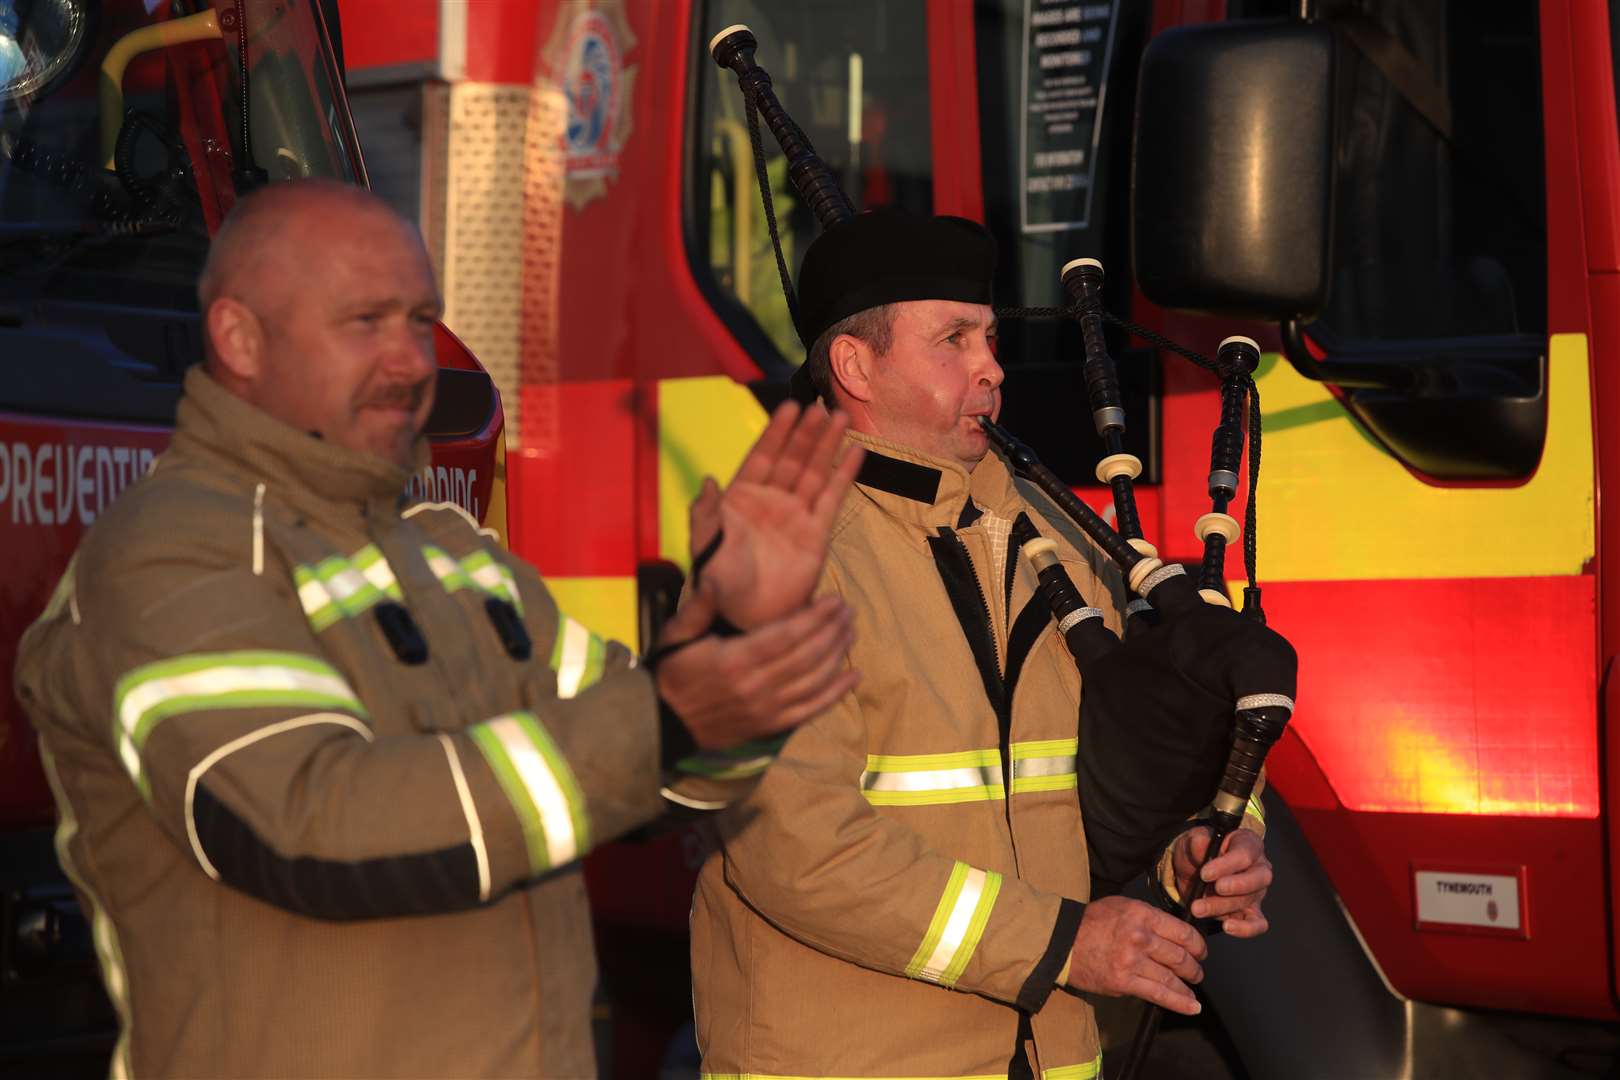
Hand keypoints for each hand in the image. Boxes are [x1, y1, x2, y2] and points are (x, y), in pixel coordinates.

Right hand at [653, 585, 857, 749]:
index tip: (835, 600)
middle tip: (849, 611)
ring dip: (838, 656)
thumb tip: (715, 580)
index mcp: (734, 660)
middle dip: (832, 631)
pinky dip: (836, 693)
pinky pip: (811, 710)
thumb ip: (698, 608)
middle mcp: (755, 686)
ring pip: (814, 681)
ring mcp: (766, 709)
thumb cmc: (672, 672)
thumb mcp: (675, 636)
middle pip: (807, 656)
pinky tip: (853, 676)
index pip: (787, 636)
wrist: (664, 722)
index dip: (816, 618)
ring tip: (851, 633)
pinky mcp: (770, 726)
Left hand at [689, 401, 863, 629]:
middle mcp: (771, 502)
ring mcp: (795, 517)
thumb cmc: (719, 581)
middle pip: (792, 459)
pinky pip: (832, 499)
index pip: (762, 456)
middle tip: (821, 406)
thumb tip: (708, 480)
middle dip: (806, 433)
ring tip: (840, 418)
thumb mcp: (703, 544)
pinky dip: (843, 475)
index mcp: (741, 499)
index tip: (790, 407)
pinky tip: (855, 453)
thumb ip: (704, 512)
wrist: (744, 617)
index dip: (776, 432)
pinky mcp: (816, 535)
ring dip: (827, 446)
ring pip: (814, 473)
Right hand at [1066, 895, 1206, 1014]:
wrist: (1062, 941)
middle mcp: (1140, 936)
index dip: (1198, 945)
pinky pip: (1159, 994)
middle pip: (1180, 956)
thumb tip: (1172, 932)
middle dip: (1194, 968)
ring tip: (1192, 990)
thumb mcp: (1121, 906)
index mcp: (1142, 914)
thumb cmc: (1090, 922)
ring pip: (1172, 977)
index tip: (1200, 951)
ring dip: (1188, 986)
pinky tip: (1192, 1006)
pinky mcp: (1124, 982)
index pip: (1183, 932)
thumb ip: (1147, 917)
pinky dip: (1180, 1002)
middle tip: (1197, 972)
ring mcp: (1132, 961)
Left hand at [1171, 827, 1271, 937]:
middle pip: (1257, 879)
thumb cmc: (1199, 851)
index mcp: (1248, 844)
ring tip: (1198, 908)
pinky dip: (1245, 928)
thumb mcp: (1192, 841)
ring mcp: (1257, 891)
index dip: (1226, 865)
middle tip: (1214, 889)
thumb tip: (1201, 843)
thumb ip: (1197, 842)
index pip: (1245, 854)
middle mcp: (1259, 868)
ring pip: (1249, 901)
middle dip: (1235, 886)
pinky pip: (1257, 923)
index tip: (1205, 873)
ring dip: (1222, 906)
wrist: (1193, 870)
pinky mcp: (1252, 912)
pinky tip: (1227, 926)